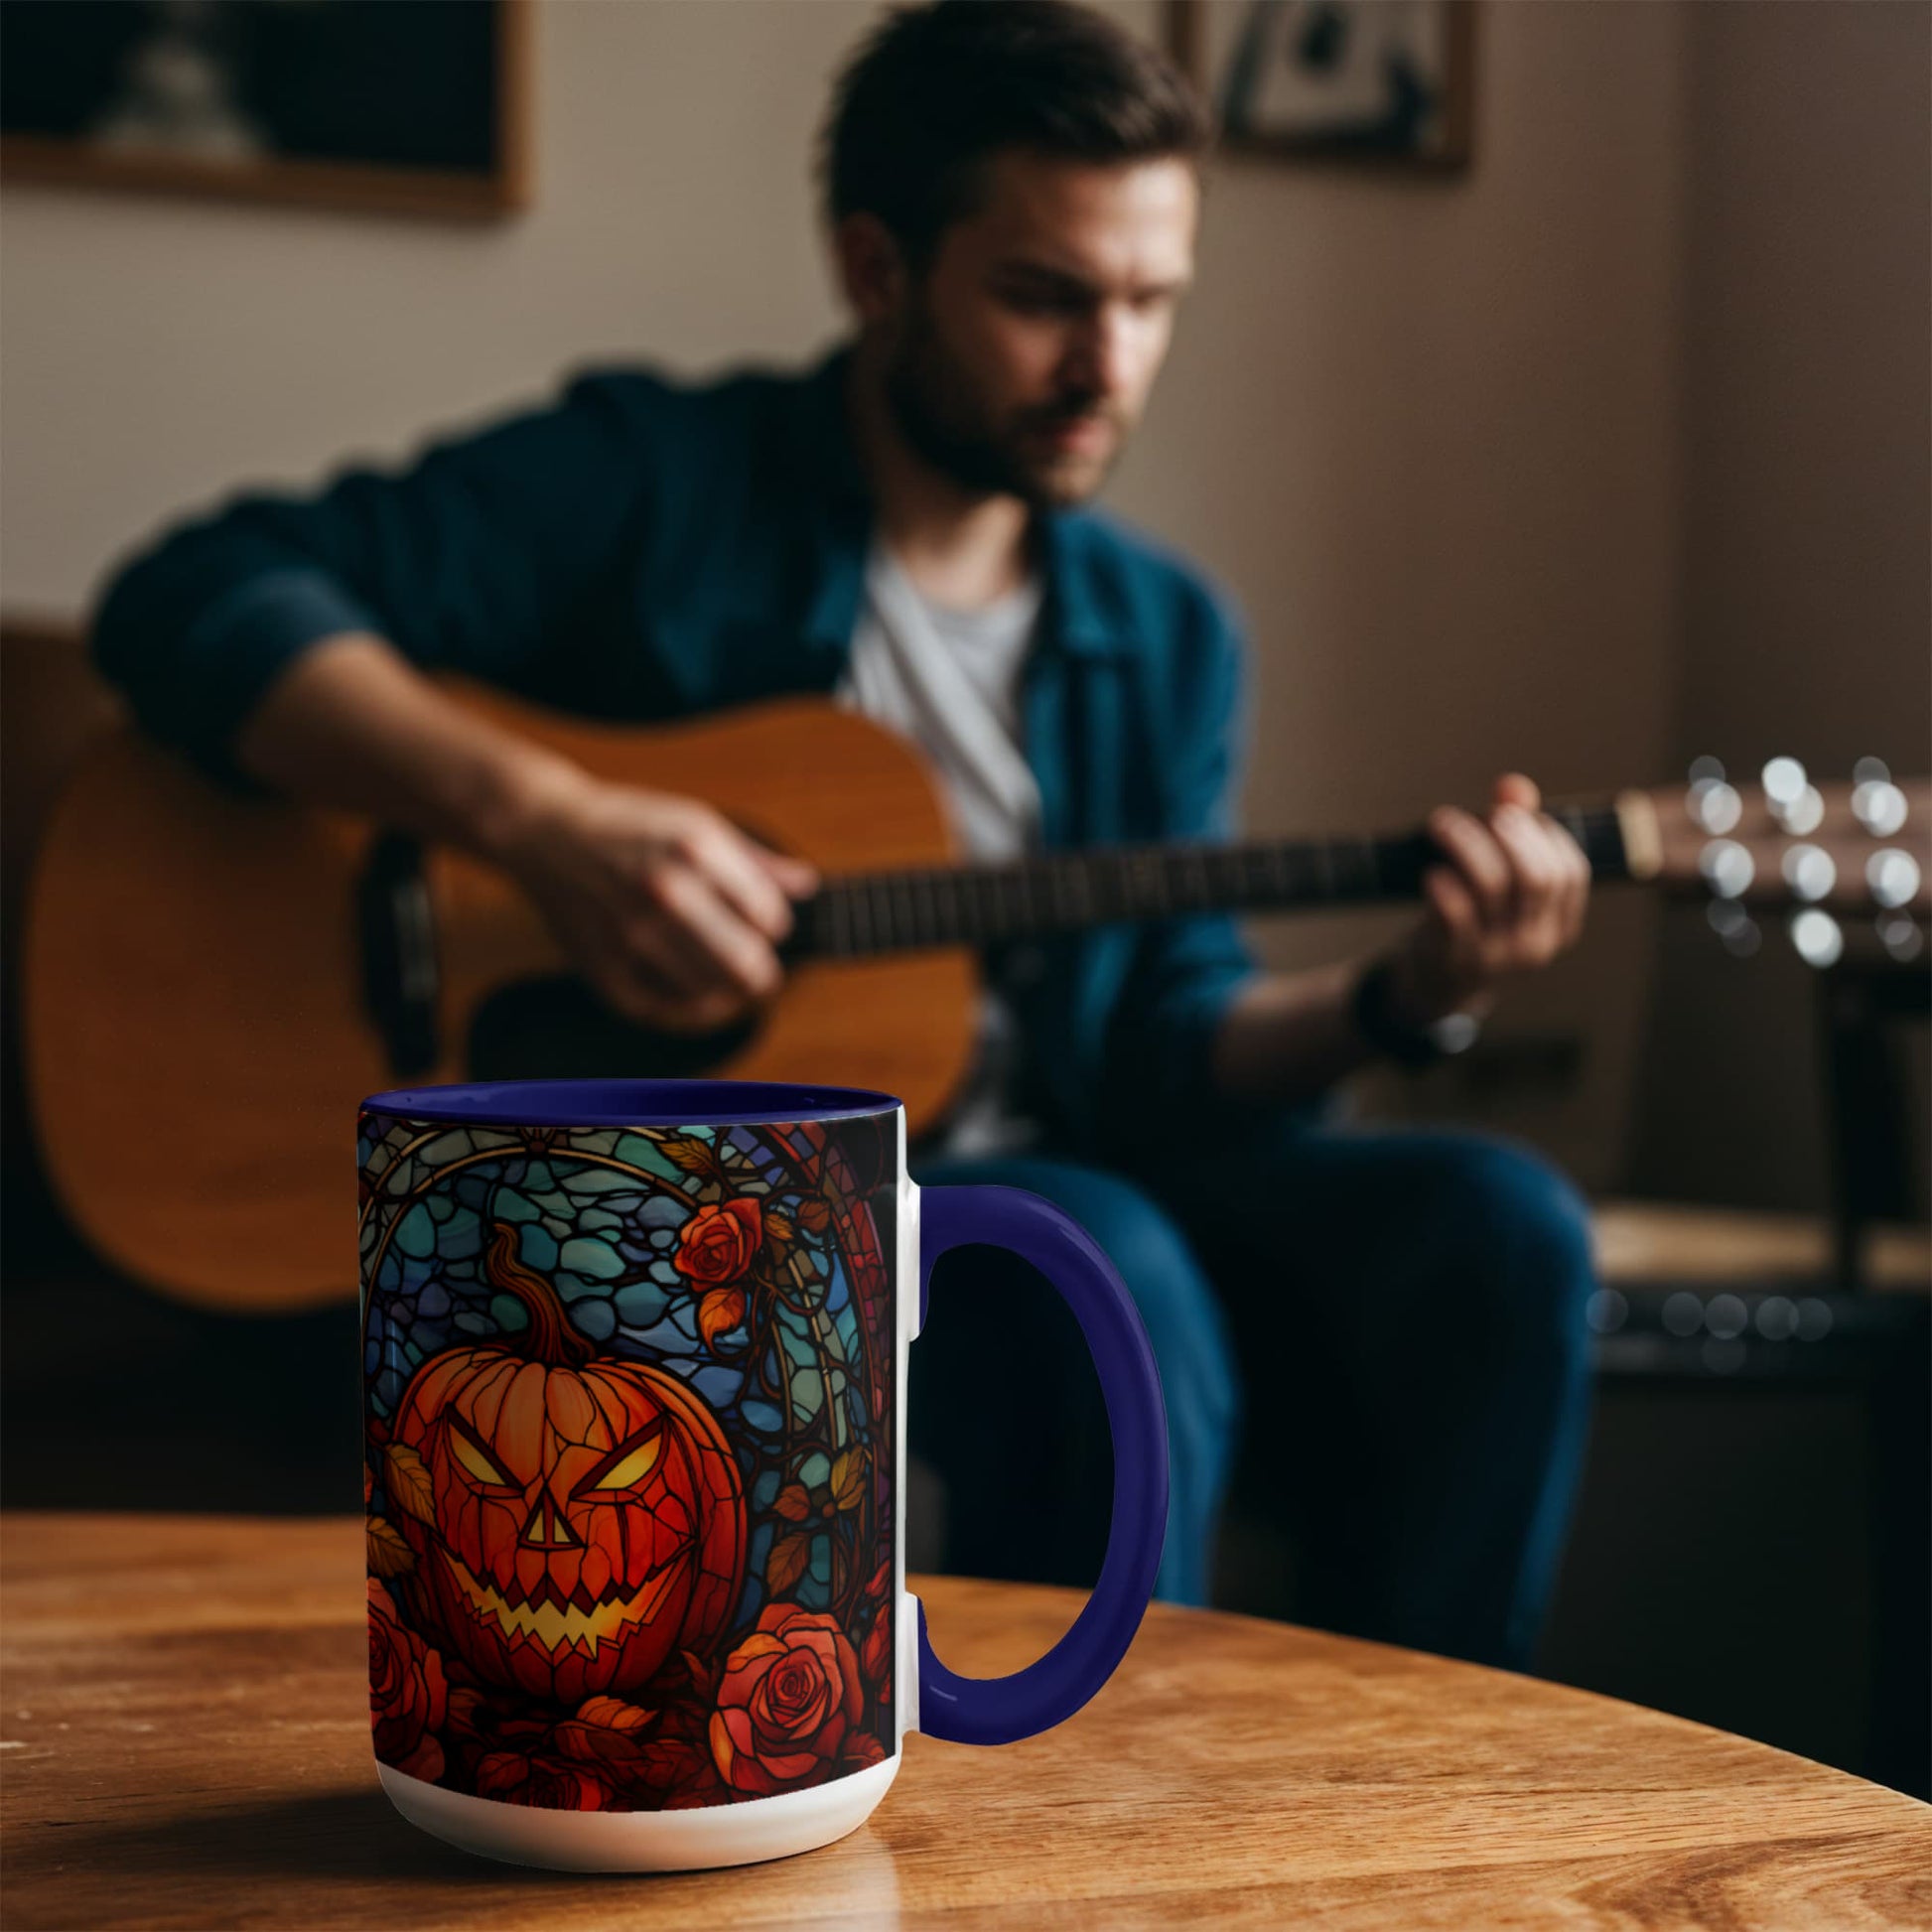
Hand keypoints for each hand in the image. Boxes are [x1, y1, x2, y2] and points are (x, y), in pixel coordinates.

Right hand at [490, 763, 817, 1033]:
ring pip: (714, 995)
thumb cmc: (629, 825)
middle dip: (763, 973)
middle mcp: (665, 891)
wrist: (545, 832)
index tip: (760, 922)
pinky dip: (693, 1012)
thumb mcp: (695, 821)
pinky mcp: (606, 968)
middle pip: (748, 965)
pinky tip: (698, 997)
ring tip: (725, 980)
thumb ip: (754, 860)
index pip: (770, 917)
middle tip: (757, 969)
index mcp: (695, 847)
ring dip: (730, 994)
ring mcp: (633, 934)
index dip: (774, 924)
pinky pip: (669, 1012)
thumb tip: (807, 886)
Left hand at [1385, 774, 1589, 1027]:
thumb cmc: (1476, 923)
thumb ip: (1513, 833)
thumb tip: (1512, 786)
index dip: (1544, 835)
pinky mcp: (1454, 959)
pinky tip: (1431, 871)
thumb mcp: (1502, 887)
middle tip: (1483, 814)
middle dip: (1509, 834)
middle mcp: (1535, 943)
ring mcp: (1495, 955)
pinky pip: (1453, 914)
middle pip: (1535, 876)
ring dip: (1465, 844)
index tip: (1512, 816)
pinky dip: (1442, 884)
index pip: (1571, 872)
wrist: (1440, 987)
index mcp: (1559, 926)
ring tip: (1442, 824)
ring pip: (1491, 886)